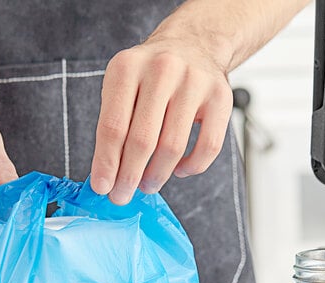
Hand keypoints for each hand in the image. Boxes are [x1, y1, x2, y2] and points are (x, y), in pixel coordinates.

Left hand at [90, 32, 232, 204]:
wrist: (193, 44)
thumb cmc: (149, 77)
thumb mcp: (121, 88)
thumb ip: (112, 128)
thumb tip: (106, 177)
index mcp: (127, 68)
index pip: (113, 127)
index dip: (106, 163)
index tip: (102, 188)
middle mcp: (162, 70)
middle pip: (142, 140)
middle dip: (129, 177)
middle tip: (122, 196)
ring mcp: (195, 82)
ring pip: (173, 147)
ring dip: (157, 176)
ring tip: (147, 185)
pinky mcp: (221, 97)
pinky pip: (208, 147)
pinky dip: (191, 167)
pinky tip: (178, 169)